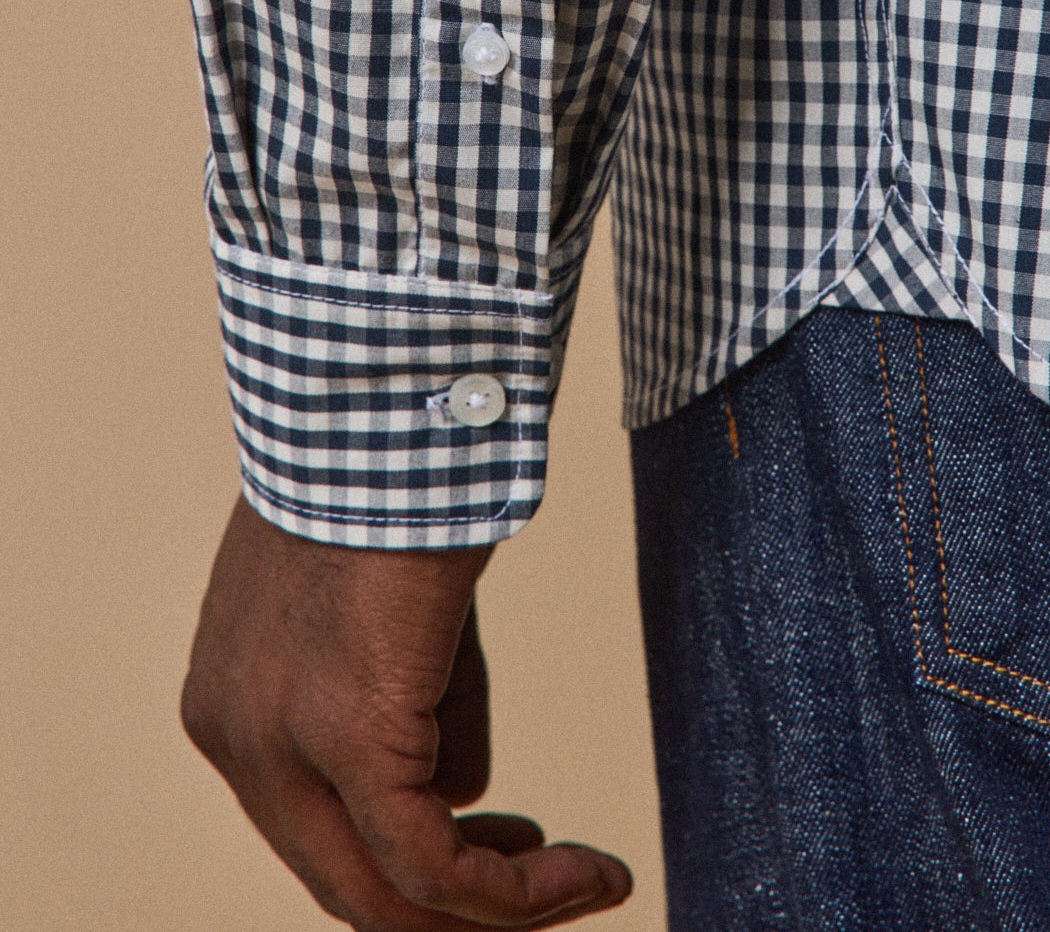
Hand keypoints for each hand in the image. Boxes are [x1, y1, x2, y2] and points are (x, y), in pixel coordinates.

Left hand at [181, 496, 631, 928]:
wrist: (397, 397)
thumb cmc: (405, 470)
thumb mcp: (400, 607)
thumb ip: (421, 699)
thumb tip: (463, 788)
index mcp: (233, 700)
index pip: (321, 832)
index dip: (419, 863)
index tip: (509, 838)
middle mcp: (235, 737)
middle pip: (346, 883)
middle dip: (457, 908)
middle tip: (547, 893)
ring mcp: (277, 742)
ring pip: (386, 894)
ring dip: (500, 908)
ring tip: (582, 879)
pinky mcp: (347, 732)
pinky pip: (429, 862)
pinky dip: (514, 892)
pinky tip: (588, 874)